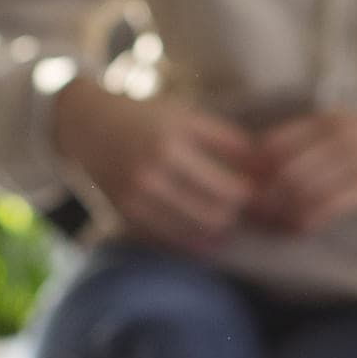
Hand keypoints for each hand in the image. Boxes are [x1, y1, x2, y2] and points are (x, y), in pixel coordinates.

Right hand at [50, 82, 258, 253]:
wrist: (88, 125)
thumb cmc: (147, 118)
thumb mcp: (187, 117)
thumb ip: (227, 142)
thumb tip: (268, 169)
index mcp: (174, 139)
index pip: (230, 182)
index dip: (254, 193)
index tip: (263, 191)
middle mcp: (154, 169)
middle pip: (219, 209)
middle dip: (239, 212)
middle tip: (246, 207)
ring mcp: (138, 195)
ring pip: (198, 228)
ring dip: (219, 228)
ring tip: (226, 217)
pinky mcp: (126, 213)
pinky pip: (172, 238)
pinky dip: (194, 240)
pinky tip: (204, 233)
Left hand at [246, 110, 356, 233]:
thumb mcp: (351, 138)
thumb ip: (314, 149)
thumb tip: (266, 172)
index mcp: (329, 119)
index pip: (273, 143)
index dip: (254, 173)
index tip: (248, 195)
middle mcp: (340, 132)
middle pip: (283, 169)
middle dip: (265, 198)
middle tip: (257, 220)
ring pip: (303, 188)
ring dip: (284, 214)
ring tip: (279, 228)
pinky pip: (330, 204)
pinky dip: (310, 220)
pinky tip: (303, 230)